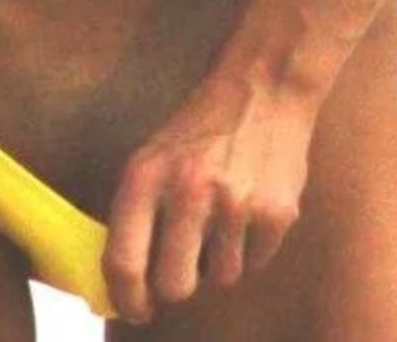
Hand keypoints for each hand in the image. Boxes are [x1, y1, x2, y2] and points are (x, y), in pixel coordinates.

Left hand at [100, 67, 321, 325]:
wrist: (263, 87)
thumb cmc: (200, 128)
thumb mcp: (153, 156)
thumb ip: (136, 213)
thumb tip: (122, 284)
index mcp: (146, 176)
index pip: (123, 262)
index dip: (126, 298)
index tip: (136, 309)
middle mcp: (188, 191)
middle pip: (174, 286)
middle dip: (178, 284)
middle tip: (186, 265)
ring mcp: (234, 204)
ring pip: (220, 279)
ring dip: (219, 260)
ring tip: (222, 217)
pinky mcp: (275, 213)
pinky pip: (254, 263)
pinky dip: (250, 247)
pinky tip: (249, 208)